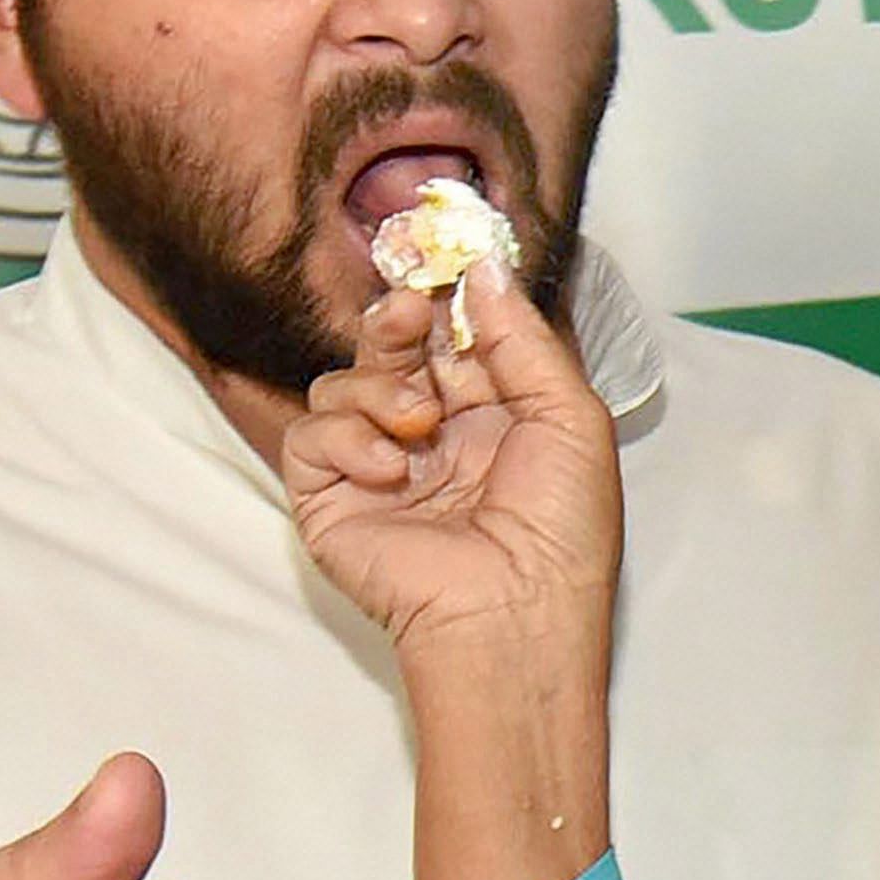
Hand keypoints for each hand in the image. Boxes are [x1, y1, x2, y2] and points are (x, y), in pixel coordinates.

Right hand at [282, 263, 621, 676]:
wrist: (515, 611)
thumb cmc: (561, 529)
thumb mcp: (570, 416)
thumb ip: (522, 340)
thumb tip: (483, 268)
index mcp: (493, 414)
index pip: (449, 338)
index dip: (441, 303)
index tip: (439, 269)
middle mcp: (432, 435)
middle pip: (389, 350)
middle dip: (395, 323)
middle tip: (407, 311)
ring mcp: (376, 466)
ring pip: (343, 384)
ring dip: (379, 389)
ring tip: (419, 425)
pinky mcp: (329, 498)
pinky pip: (310, 436)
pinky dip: (345, 439)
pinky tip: (390, 469)